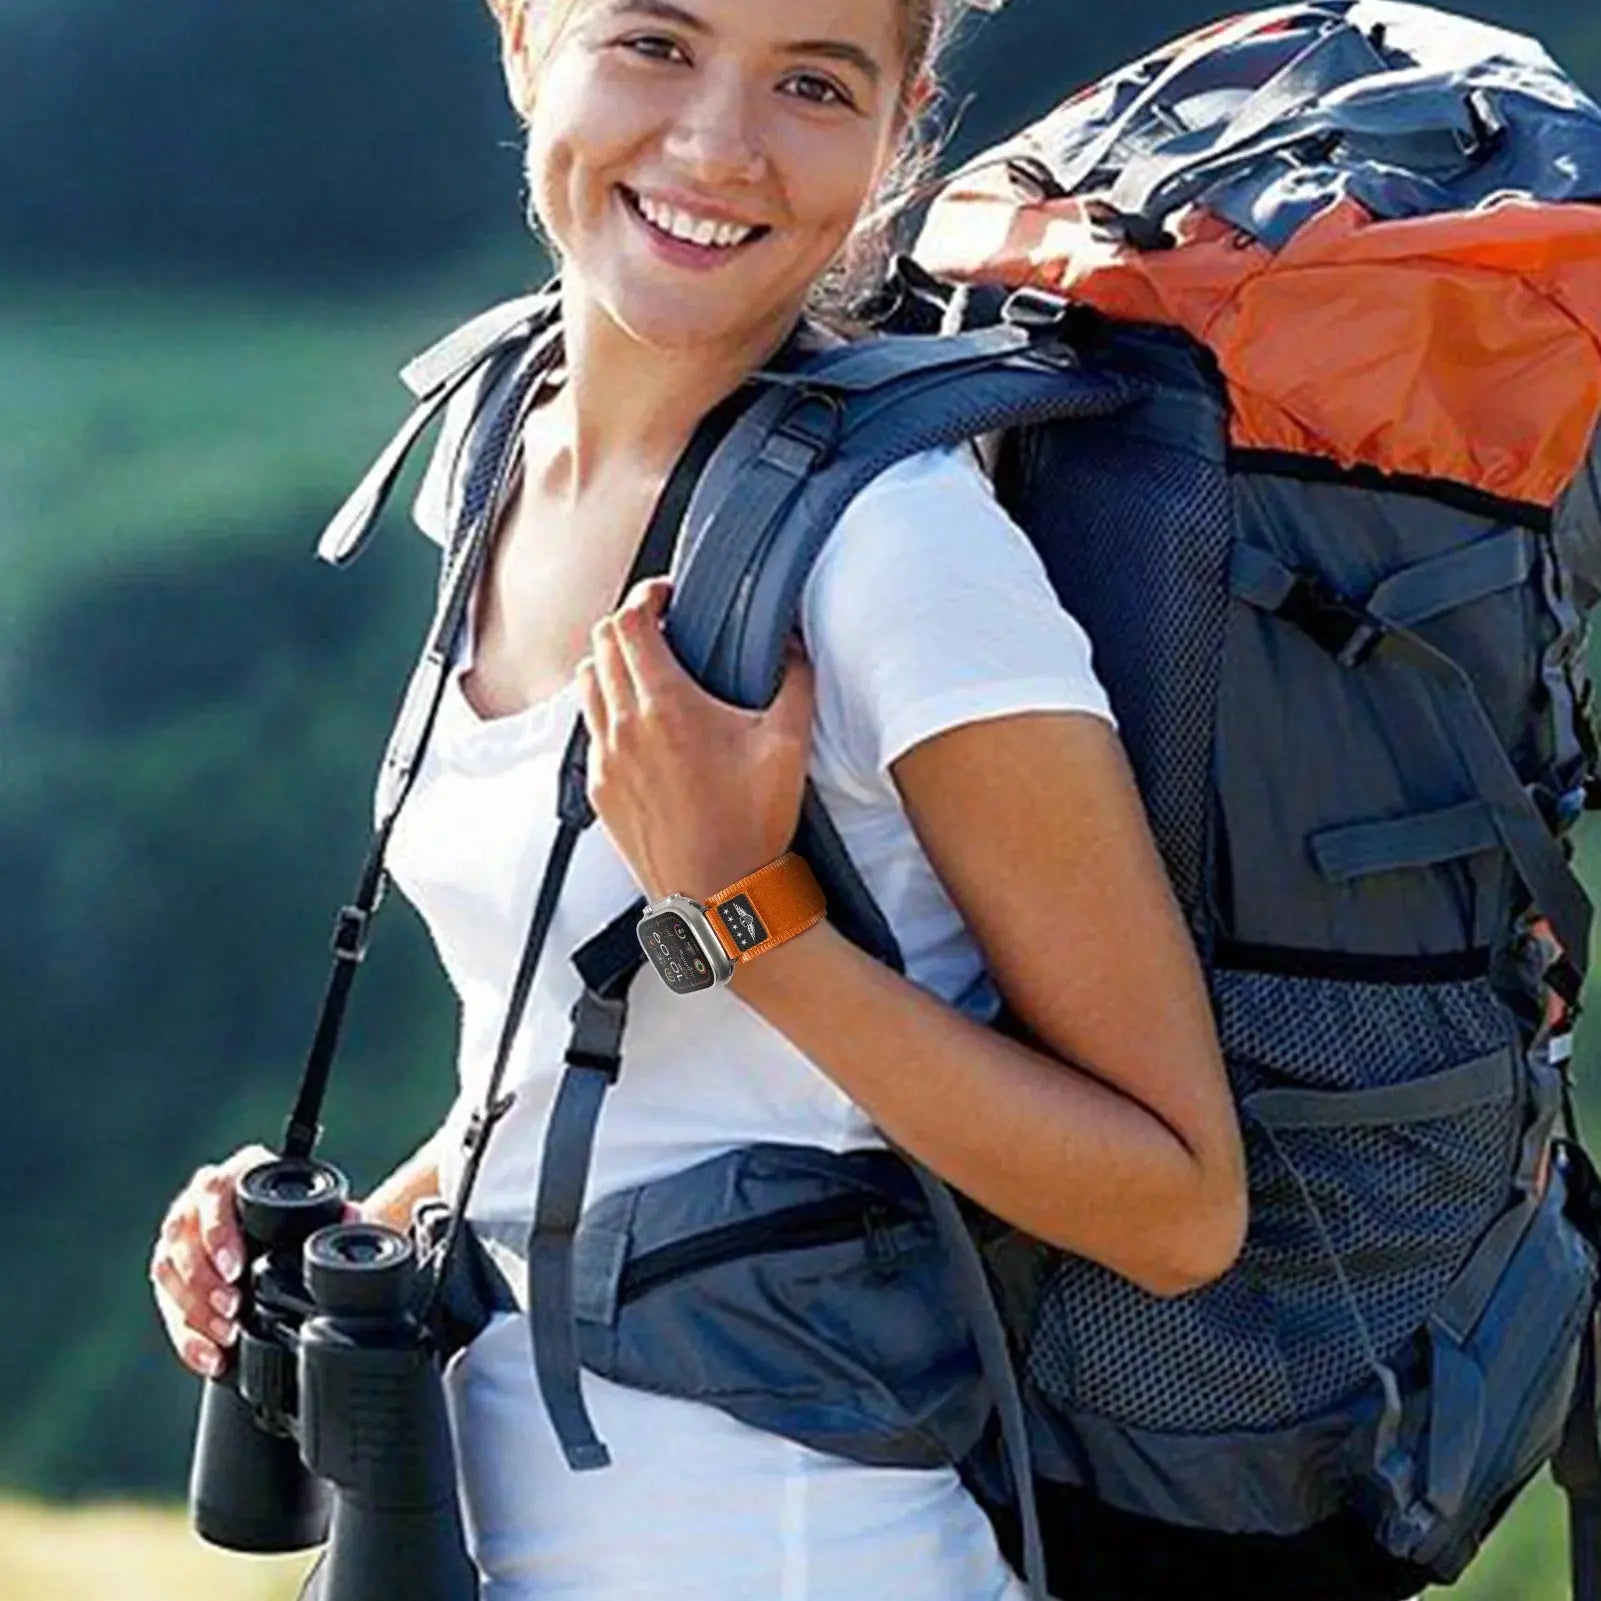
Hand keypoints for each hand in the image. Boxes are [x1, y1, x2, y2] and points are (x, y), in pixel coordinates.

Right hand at [149, 1144, 361, 1378]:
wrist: (299, 1238)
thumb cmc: (312, 1218)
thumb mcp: (325, 1213)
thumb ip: (340, 1214)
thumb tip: (353, 1217)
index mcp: (239, 1173)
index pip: (214, 1192)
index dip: (218, 1231)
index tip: (236, 1269)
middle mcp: (202, 1200)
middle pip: (183, 1234)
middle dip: (203, 1278)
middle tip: (233, 1308)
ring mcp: (183, 1235)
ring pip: (168, 1269)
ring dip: (194, 1309)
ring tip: (227, 1335)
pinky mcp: (173, 1272)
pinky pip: (167, 1304)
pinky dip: (187, 1336)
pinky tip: (209, 1357)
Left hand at [576, 578, 814, 902]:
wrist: (717, 897)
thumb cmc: (751, 826)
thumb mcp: (789, 746)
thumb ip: (796, 681)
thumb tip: (793, 645)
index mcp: (665, 706)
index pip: (629, 621)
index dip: (646, 595)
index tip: (668, 596)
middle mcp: (624, 727)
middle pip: (600, 644)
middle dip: (628, 624)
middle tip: (661, 627)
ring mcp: (604, 759)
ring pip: (586, 684)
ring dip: (611, 664)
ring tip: (647, 671)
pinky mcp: (599, 790)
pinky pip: (589, 730)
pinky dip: (608, 711)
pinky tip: (642, 726)